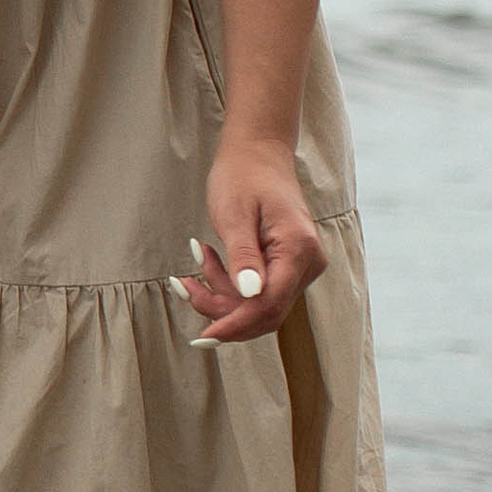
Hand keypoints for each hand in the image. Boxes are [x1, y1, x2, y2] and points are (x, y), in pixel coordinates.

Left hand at [173, 136, 327, 342]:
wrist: (257, 153)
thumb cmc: (243, 176)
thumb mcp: (233, 214)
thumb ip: (243, 257)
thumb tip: (250, 296)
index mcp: (298, 249)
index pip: (269, 305)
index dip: (235, 325)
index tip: (201, 338)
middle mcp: (308, 263)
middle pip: (264, 312)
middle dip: (220, 307)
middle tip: (184, 283)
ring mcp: (301, 267)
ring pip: (258, 306)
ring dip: (220, 292)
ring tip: (197, 256)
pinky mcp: (289, 268)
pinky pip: (257, 292)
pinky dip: (228, 284)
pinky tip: (208, 260)